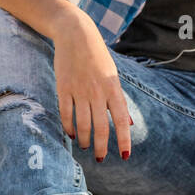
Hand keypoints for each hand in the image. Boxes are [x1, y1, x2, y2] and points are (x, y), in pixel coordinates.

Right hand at [50, 10, 133, 162]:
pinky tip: (71, 135)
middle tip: (100, 159)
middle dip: (101, 146)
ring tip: (86, 147)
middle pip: (101, 126)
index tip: (125, 156)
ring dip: (85, 139)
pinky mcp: (64, 88)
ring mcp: (80, 90)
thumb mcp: (114, 76)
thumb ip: (120, 101)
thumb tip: (130, 123)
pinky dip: (68, 127)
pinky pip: (66, 113)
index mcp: (113, 88)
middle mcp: (98, 91)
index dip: (124, 140)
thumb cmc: (98, 57)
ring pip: (83, 123)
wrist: (76, 35)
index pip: (122, 120)